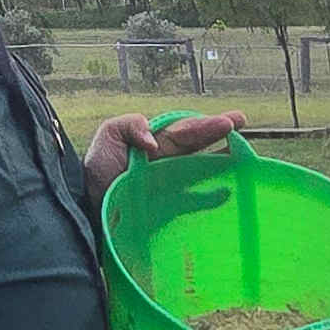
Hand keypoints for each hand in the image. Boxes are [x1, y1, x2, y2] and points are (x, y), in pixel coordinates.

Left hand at [84, 106, 245, 202]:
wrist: (86, 205)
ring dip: (221, 161)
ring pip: (200, 168)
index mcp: (155, 142)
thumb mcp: (108, 136)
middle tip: (241, 122)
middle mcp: (166, 161)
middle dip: (219, 133)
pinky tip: (225, 193)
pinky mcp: (168, 208)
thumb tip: (153, 141)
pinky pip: (193, 200)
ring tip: (243, 155)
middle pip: (197, 145)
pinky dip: (209, 197)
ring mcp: (169, 185)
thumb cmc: (96, 171)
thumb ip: (130, 126)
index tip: (228, 122)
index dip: (205, 125)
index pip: (184, 130)